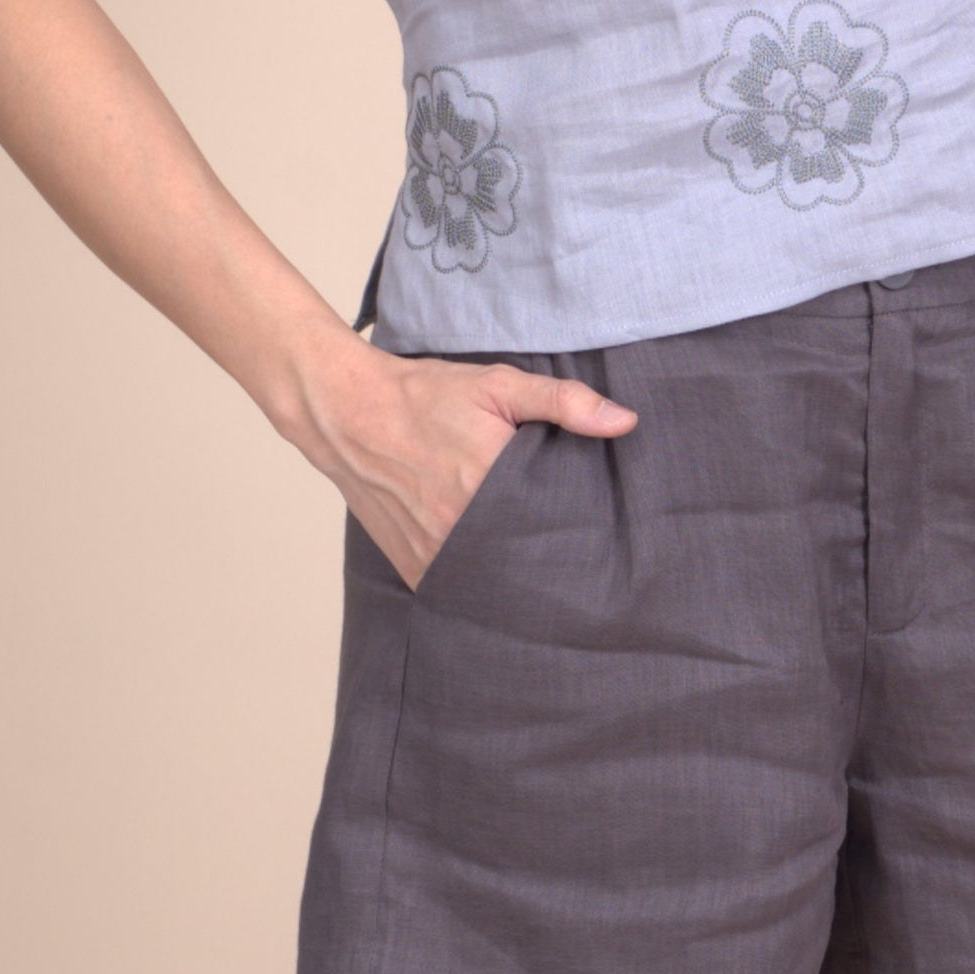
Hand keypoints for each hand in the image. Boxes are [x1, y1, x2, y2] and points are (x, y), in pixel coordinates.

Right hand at [287, 327, 637, 590]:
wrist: (349, 414)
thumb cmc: (425, 396)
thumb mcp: (498, 384)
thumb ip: (563, 402)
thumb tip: (625, 421)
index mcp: (491, 484)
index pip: (559, 525)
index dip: (583, 532)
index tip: (602, 534)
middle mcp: (463, 530)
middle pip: (530, 560)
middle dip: (556, 560)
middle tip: (586, 563)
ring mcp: (437, 556)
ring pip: (497, 582)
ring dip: (520, 576)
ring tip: (548, 571)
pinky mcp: (416, 570)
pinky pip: (462, 589)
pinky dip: (482, 583)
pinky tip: (501, 572)